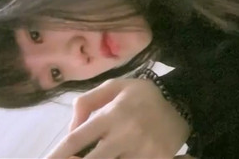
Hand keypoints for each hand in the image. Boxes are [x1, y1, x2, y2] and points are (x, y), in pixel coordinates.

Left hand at [47, 78, 190, 158]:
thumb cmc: (143, 98)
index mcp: (113, 114)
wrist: (182, 106)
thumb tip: (70, 129)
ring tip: (98, 154)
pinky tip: (116, 157)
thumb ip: (88, 101)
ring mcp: (142, 151)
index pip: (76, 139)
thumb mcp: (116, 87)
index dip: (56, 154)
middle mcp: (125, 134)